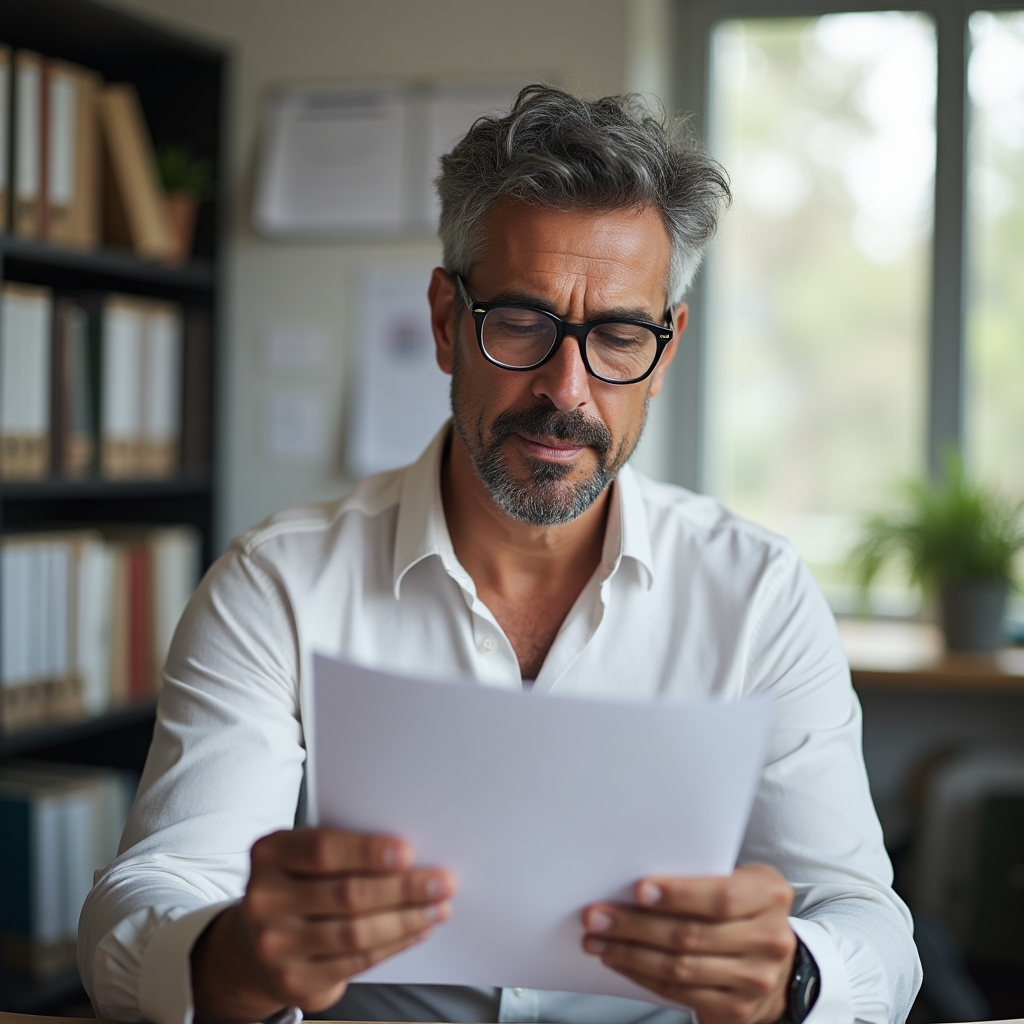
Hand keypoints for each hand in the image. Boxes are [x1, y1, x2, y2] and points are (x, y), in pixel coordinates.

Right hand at [191, 827, 455, 1023]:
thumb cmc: (299, 884)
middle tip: (443, 882)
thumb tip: (410, 856)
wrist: (257, 944)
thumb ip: (344, 850)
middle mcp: (265, 899)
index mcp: (270, 853)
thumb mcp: (305, 856)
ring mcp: (275, 945)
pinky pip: (356, 961)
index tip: (407, 852)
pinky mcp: (293, 980)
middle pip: (346, 893)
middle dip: (403, 888)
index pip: (323, 849)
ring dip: (406, 919)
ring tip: (439, 908)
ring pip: (356, 932)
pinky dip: (394, 944)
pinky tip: (417, 930)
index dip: (367, 851)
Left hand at [582, 863, 795, 1023]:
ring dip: (630, 953)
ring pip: (680, 967)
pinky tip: (620, 961)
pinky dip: (642, 975)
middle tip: (597, 916)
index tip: (639, 890)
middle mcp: (769, 939)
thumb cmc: (743, 909)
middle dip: (636, 925)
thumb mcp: (737, 879)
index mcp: (769, 894)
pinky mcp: (736, 1009)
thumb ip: (701, 877)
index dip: (679, 895)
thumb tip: (638, 883)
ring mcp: (755, 979)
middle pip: (691, 934)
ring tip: (598, 940)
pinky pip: (679, 993)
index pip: (721, 897)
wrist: (776, 962)